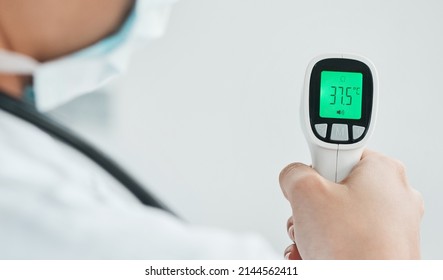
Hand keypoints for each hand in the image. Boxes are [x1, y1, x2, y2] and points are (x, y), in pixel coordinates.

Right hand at [279, 150, 423, 258]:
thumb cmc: (356, 250)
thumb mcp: (306, 193)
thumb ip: (294, 172)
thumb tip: (292, 175)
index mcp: (382, 169)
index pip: (337, 151)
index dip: (315, 166)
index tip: (308, 179)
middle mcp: (394, 194)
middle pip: (333, 188)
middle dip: (310, 207)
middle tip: (307, 218)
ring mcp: (392, 224)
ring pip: (337, 216)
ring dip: (314, 230)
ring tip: (311, 243)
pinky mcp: (385, 247)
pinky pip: (348, 237)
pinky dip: (328, 245)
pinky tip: (317, 255)